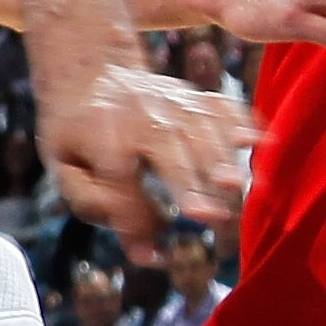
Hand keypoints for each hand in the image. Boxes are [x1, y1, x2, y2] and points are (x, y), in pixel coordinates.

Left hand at [37, 59, 254, 263]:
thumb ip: (94, 205)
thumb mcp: (65, 169)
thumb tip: (145, 252)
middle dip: (189, 182)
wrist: (92, 72)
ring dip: (222, 160)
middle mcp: (137, 112)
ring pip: (200, 128)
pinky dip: (242, 122)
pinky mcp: (195, 95)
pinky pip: (223, 106)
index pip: (116, 176)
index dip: (134, 216)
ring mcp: (170, 99)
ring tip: (238, 189)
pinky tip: (260, 143)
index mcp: (99, 132)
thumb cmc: (80, 135)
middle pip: (164, 146)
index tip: (152, 253)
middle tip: (211, 217)